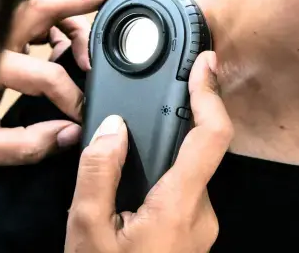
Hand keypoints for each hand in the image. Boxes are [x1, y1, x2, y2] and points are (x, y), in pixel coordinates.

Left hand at [0, 0, 136, 173]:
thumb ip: (27, 145)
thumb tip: (72, 134)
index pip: (44, 75)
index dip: (72, 98)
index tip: (84, 118)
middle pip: (45, 6)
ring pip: (42, 9)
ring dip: (75, 16)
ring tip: (97, 43)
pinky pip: (33, 22)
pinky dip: (58, 27)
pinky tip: (69, 45)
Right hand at [65, 51, 232, 252]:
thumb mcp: (87, 230)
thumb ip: (98, 171)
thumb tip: (113, 127)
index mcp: (180, 205)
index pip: (211, 137)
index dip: (210, 95)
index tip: (206, 66)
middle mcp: (201, 213)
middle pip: (192, 152)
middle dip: (165, 132)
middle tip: (130, 126)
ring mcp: (199, 226)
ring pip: (181, 175)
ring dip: (155, 162)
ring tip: (119, 173)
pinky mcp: (190, 234)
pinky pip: (178, 193)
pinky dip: (157, 181)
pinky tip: (128, 195)